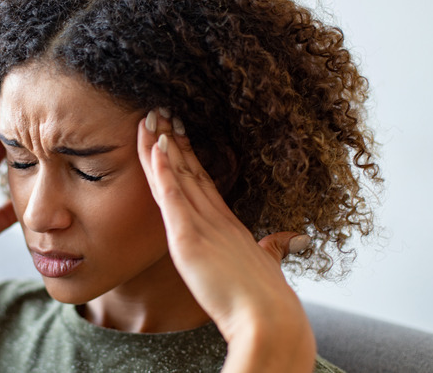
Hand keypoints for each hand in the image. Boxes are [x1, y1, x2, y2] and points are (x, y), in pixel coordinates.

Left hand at [137, 109, 314, 372]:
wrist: (269, 320)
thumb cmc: (267, 300)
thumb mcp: (266, 265)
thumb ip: (272, 249)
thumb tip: (282, 240)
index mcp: (229, 224)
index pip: (202, 182)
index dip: (187, 156)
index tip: (176, 133)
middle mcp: (215, 218)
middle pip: (187, 170)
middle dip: (171, 140)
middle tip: (158, 112)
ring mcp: (202, 225)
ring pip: (176, 176)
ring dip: (161, 146)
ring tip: (150, 117)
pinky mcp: (189, 238)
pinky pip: (172, 197)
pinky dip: (163, 171)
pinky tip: (155, 147)